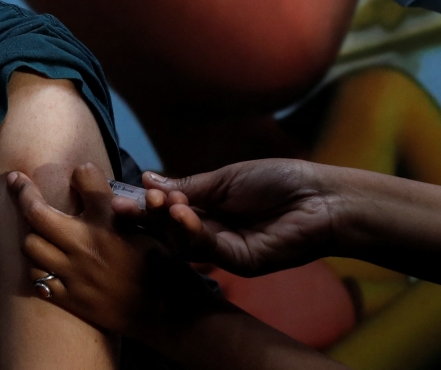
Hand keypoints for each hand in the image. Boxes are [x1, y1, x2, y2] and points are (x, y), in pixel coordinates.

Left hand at [7, 163, 219, 343]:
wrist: (165, 311)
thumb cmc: (159, 263)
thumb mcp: (147, 225)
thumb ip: (119, 202)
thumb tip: (88, 174)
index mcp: (108, 222)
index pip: (82, 180)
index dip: (74, 172)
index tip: (49, 173)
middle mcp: (86, 244)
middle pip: (36, 214)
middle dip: (23, 194)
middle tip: (16, 183)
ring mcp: (74, 274)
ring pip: (31, 246)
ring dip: (32, 234)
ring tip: (36, 228)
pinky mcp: (71, 299)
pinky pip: (38, 279)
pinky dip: (38, 267)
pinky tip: (45, 261)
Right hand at [135, 159, 343, 275]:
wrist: (321, 198)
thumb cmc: (279, 181)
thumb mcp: (226, 178)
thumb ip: (188, 185)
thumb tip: (147, 180)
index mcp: (206, 209)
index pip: (166, 211)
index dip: (144, 207)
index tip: (119, 197)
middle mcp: (211, 233)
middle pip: (168, 231)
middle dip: (147, 218)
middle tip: (130, 204)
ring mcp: (224, 250)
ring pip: (183, 244)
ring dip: (167, 223)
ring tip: (160, 203)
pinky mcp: (240, 263)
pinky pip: (208, 250)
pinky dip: (191, 232)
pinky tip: (183, 212)